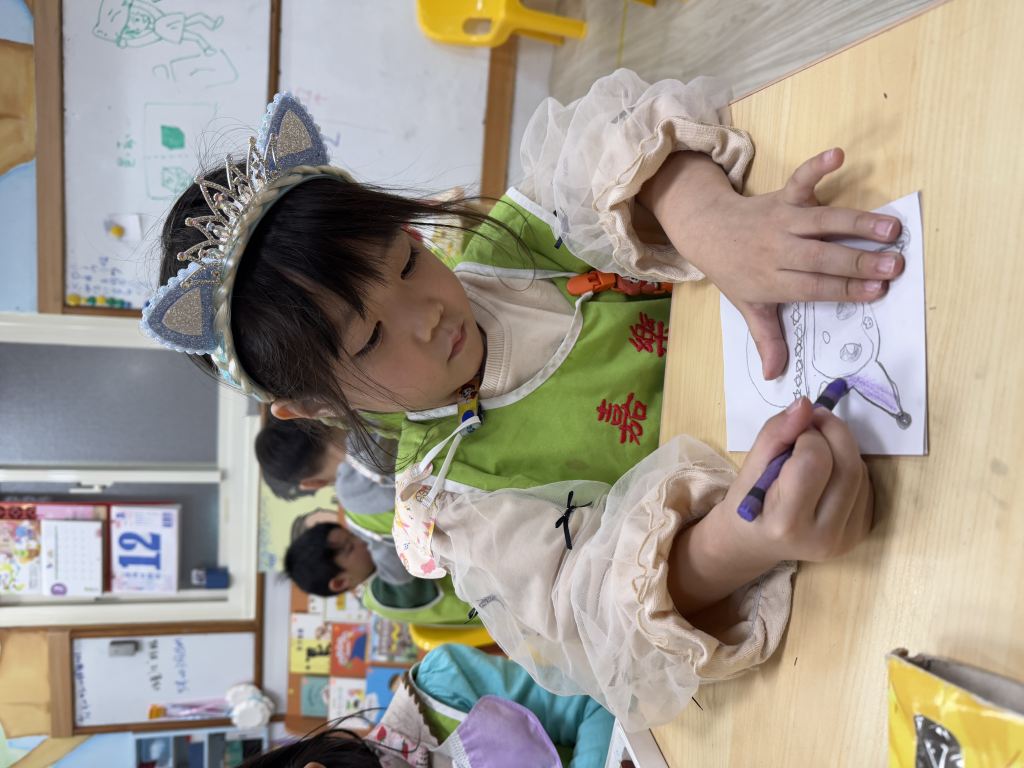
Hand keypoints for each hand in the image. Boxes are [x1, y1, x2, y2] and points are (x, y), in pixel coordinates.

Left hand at [644, 148, 903, 378]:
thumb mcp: (748, 307)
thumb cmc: (735, 272)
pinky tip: (839, 154)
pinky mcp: (782, 196)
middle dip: (858, 261)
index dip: (844, 289)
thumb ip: (768, 339)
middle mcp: (778, 250)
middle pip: (821, 257)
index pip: (813, 287)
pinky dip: (816, 167)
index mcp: (773, 281)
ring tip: (890, 229)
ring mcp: (781, 221)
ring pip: (821, 222)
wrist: (706, 230)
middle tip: (894, 265)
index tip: (877, 292)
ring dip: (856, 222)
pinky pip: (799, 180)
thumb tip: (775, 375)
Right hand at [717, 398, 873, 566]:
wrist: (755, 542)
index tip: (793, 431)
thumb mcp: (750, 467)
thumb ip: (776, 433)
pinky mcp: (861, 534)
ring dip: (842, 449)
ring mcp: (846, 539)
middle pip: (848, 466)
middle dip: (832, 432)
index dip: (807, 435)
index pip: (814, 461)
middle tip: (813, 423)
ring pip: (861, 472)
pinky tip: (827, 473)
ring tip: (815, 451)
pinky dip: (848, 467)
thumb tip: (806, 404)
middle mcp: (823, 536)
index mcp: (787, 523)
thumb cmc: (748, 502)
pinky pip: (866, 485)